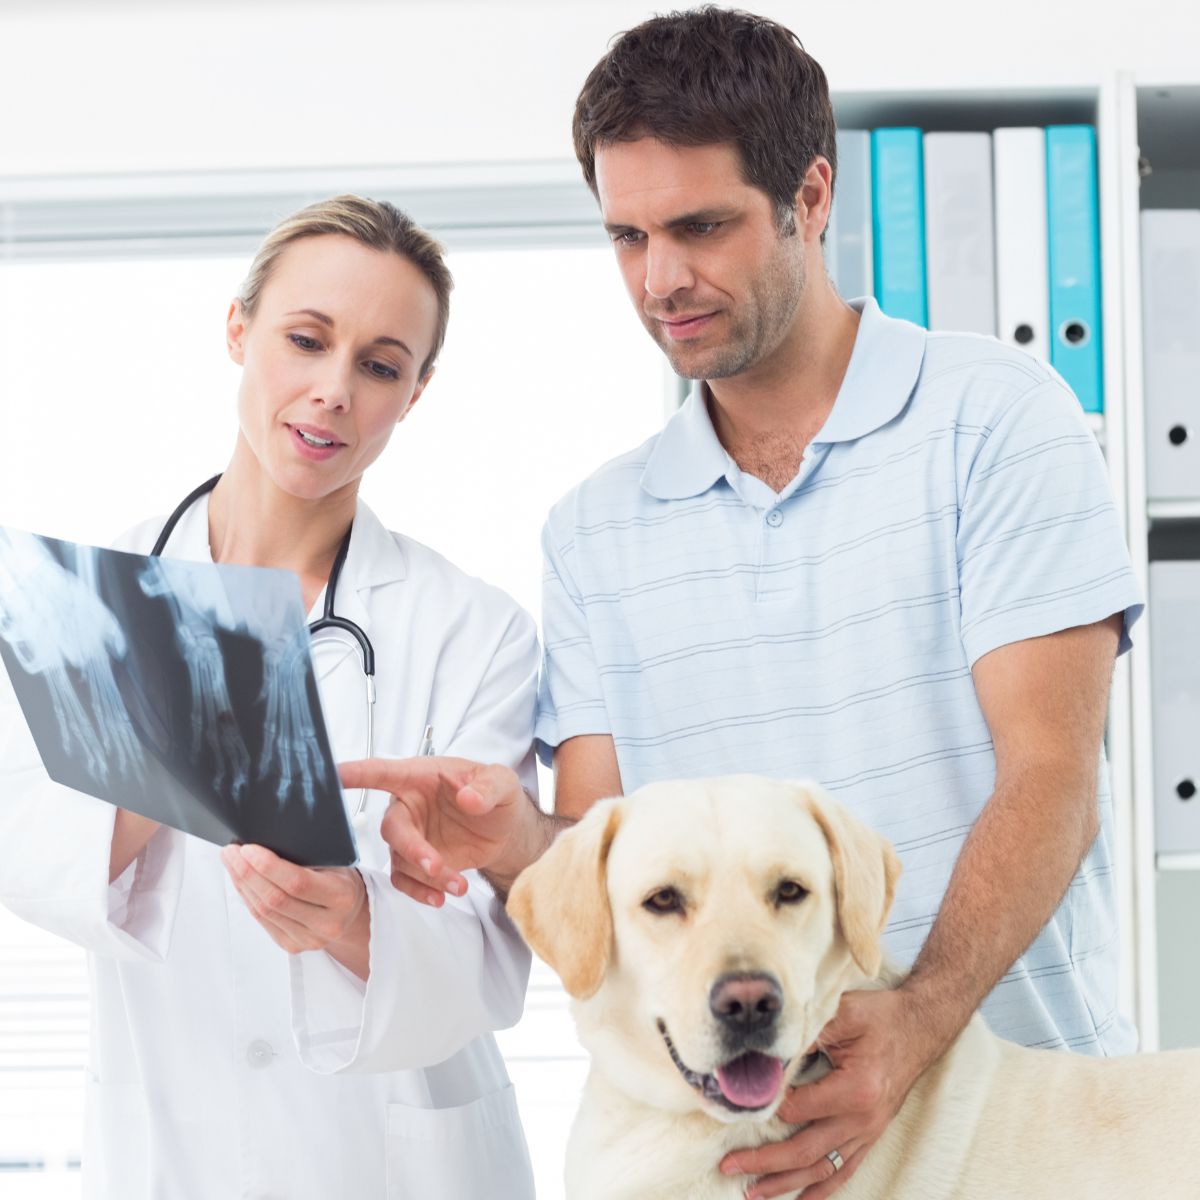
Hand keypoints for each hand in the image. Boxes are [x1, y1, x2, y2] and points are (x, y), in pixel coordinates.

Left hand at [221, 844, 369, 977]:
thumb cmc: (340, 878)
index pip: (297, 883)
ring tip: (232, 863)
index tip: (248, 849)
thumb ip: (308, 855)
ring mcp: (309, 939)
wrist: (350, 910)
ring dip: (242, 884)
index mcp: (342, 896)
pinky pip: (262, 921)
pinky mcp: (293, 946)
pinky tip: (241, 882)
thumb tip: (266, 842)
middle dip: (247, 872)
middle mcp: (328, 923)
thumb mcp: (336, 861)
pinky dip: (247, 898)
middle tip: (232, 852)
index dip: (268, 866)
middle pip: (275, 899)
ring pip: (264, 911)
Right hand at [339, 756, 534, 905]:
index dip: (355, 773)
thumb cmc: (495, 793)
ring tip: (459, 886)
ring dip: (427, 877)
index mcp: (419, 776)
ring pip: (400, 860)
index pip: (382, 771)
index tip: (332, 775)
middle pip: (392, 828)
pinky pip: (404, 880)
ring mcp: (409, 836)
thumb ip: (487, 788)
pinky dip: (420, 892)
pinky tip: (441, 897)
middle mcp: (407, 805)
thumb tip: (468, 798)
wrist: (505, 828)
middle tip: (436, 866)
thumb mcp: (502, 782)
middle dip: (412, 849)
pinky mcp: (415, 862)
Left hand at [720, 989, 937, 1198]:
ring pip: (821, 1169)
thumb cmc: (881, 1017)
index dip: (766, 1109)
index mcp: (855, 1090)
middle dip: (764, 1162)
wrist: (919, 1028)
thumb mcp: (844, 1012)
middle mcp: (862, 1120)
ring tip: (752, 1193)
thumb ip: (808, 1032)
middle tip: (729, 1165)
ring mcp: (867, 1133)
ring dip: (785, 1183)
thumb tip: (771, 1052)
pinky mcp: (870, 1136)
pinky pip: (844, 1170)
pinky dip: (821, 1189)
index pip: (797, 1110)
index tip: (739, 1107)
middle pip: (805, 1151)